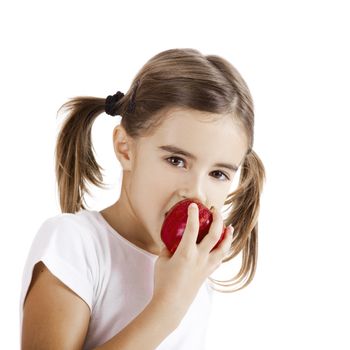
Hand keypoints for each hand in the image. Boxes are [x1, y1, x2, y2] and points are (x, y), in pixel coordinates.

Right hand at [152, 203, 233, 323]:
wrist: (171, 304)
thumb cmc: (163, 282)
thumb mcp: (161, 261)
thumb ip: (167, 249)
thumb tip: (171, 243)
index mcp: (186, 252)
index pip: (193, 228)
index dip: (193, 214)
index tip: (194, 205)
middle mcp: (200, 257)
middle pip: (214, 234)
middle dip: (217, 219)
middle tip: (215, 210)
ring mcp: (206, 266)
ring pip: (223, 248)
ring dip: (227, 236)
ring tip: (229, 228)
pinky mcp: (208, 274)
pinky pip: (219, 259)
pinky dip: (223, 250)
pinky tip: (223, 247)